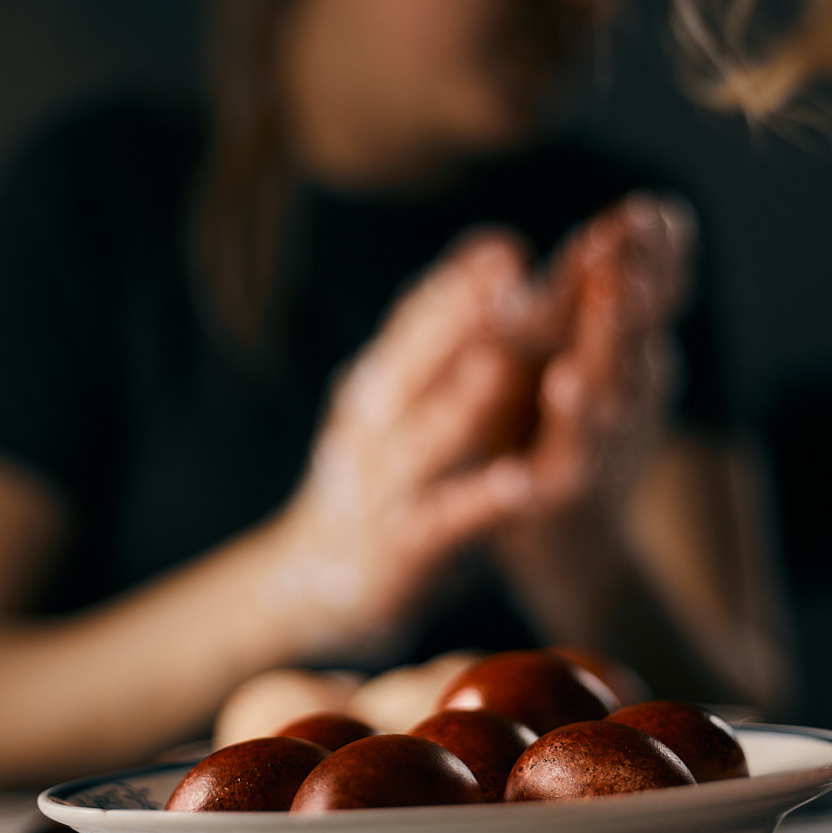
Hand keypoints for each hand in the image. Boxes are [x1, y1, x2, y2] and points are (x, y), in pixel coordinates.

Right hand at [262, 232, 539, 659]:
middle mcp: (369, 430)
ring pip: (422, 438)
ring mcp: (380, 489)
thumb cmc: (378, 482)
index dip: (454, 286)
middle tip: (506, 279)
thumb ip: (440, 347)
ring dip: (461, 401)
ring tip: (500, 365)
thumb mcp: (398, 408)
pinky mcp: (399, 549)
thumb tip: (495, 268)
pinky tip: (520, 483)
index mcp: (375, 388)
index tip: (503, 246)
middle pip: (412, 366)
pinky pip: (443, 519)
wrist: (310, 586)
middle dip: (456, 321)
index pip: (411, 325)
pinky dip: (479, 501)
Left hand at [490, 195, 694, 624]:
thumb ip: (605, 298)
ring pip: (613, 384)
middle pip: (636, 328)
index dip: (656, 255)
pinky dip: (578, 418)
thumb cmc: (569, 441)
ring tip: (613, 294)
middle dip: (638, 276)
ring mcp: (601, 446)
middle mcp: (627, 399)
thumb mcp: (591, 361)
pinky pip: (575, 450)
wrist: (573, 557)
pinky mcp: (567, 490)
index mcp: (629, 361)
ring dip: (613, 337)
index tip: (658, 208)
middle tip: (640, 229)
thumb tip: (650, 213)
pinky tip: (569, 383)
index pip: (648, 296)